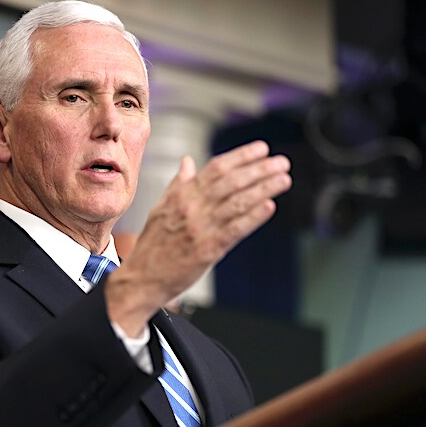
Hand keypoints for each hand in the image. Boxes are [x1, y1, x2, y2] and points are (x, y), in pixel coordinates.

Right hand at [106, 140, 291, 335]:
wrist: (142, 277)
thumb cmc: (152, 245)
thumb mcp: (160, 208)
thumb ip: (178, 184)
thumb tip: (187, 162)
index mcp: (181, 195)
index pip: (216, 168)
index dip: (241, 156)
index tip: (261, 149)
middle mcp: (192, 208)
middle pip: (231, 181)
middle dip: (259, 169)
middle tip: (281, 162)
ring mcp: (200, 228)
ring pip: (237, 202)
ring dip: (263, 189)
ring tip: (283, 179)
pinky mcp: (208, 249)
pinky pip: (235, 229)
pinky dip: (253, 217)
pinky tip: (269, 206)